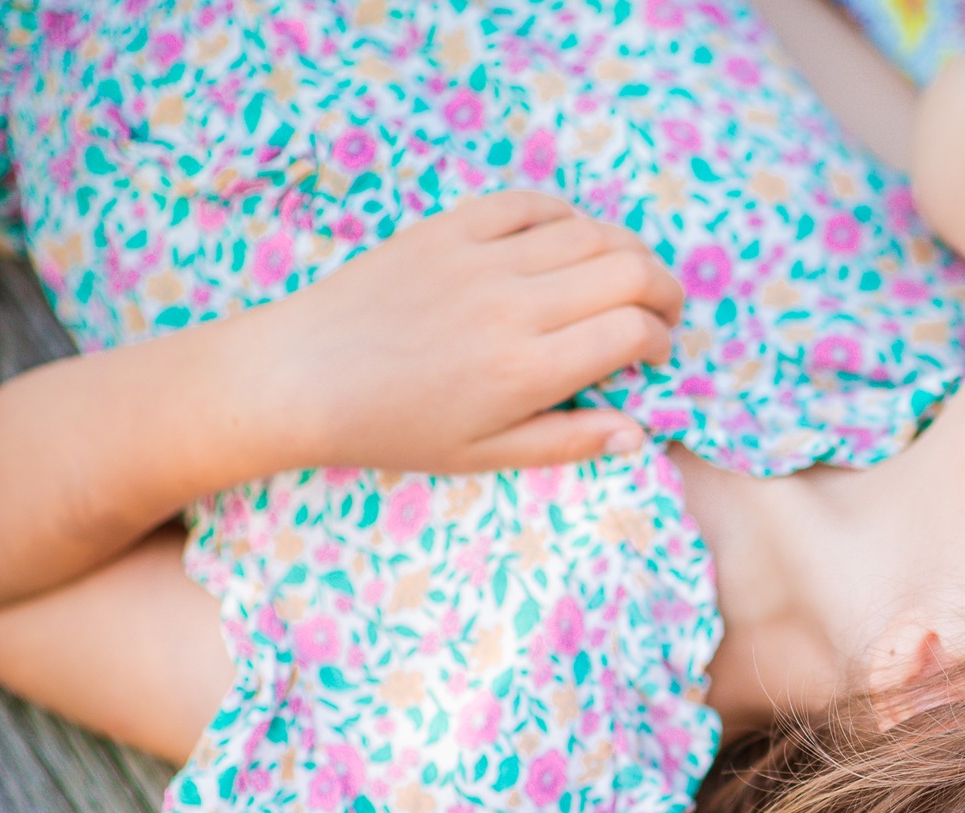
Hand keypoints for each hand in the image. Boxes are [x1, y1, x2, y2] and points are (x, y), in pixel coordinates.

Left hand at [250, 191, 684, 472]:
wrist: (301, 376)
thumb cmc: (393, 427)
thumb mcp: (483, 456)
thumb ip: (567, 441)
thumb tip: (638, 431)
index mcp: (526, 370)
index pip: (632, 331)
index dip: (659, 340)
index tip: (652, 354)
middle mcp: (512, 306)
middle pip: (628, 271)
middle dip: (664, 291)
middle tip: (661, 312)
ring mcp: (480, 258)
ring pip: (590, 232)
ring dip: (626, 252)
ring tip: (626, 277)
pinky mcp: (449, 229)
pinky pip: (531, 204)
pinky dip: (566, 217)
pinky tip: (570, 242)